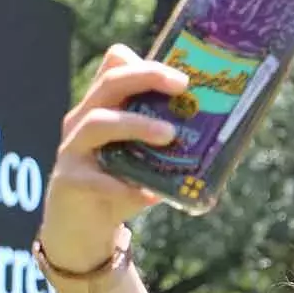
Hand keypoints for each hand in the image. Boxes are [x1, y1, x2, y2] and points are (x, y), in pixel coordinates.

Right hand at [38, 44, 188, 272]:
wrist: (82, 229)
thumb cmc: (121, 186)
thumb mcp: (145, 160)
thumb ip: (169, 145)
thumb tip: (223, 135)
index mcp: (103, 108)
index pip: (114, 67)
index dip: (144, 64)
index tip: (182, 76)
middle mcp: (83, 121)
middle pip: (109, 84)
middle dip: (146, 78)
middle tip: (182, 86)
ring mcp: (73, 150)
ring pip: (98, 123)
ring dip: (136, 125)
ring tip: (169, 135)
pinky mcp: (70, 182)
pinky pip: (96, 179)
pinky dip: (125, 187)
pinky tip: (150, 195)